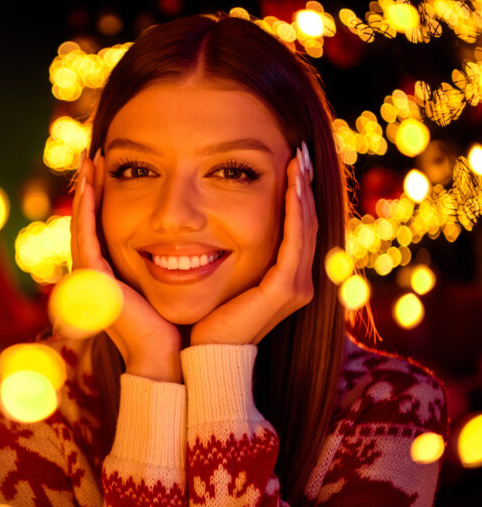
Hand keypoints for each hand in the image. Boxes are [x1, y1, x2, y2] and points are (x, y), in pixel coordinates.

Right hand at [70, 149, 181, 381]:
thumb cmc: (174, 325)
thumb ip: (172, 260)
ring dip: (85, 190)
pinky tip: (91, 185)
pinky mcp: (94, 280)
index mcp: (112, 273)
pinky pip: (85, 236)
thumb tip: (194, 239)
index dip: (103, 196)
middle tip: (94, 155)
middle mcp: (97, 273)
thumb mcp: (173, 283)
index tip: (113, 167)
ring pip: (82, 223)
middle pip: (87, 220)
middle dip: (90, 186)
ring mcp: (91, 277)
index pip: (102, 225)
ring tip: (90, 160)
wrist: (165, 357)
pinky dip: (86, 209)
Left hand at [190, 144, 317, 345]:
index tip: (289, 160)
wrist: (201, 356)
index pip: (296, 226)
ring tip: (298, 159)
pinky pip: (294, 243)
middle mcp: (298, 281)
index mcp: (284, 277)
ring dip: (302, 191)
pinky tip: (291, 186)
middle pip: (306, 222)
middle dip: (303, 185)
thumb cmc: (204, 317)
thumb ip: (226, 251)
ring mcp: (295, 287)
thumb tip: (212, 225)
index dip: (295, 193)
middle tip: (299, 150)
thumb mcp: (218, 275)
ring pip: (305, 227)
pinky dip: (294, 212)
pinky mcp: (285, 291)